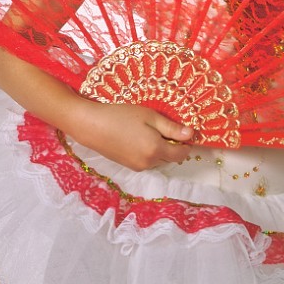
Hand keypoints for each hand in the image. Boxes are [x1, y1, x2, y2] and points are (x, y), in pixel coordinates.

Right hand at [69, 99, 193, 170]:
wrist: (93, 126)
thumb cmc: (121, 116)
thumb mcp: (149, 116)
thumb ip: (172, 127)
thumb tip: (191, 134)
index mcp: (156, 149)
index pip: (181, 154)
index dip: (186, 143)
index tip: (184, 130)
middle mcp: (149, 163)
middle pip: (170, 158)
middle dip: (172, 145)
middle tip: (163, 126)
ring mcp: (138, 167)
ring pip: (159, 160)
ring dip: (161, 149)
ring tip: (148, 130)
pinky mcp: (129, 167)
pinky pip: (147, 161)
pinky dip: (149, 152)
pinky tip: (139, 137)